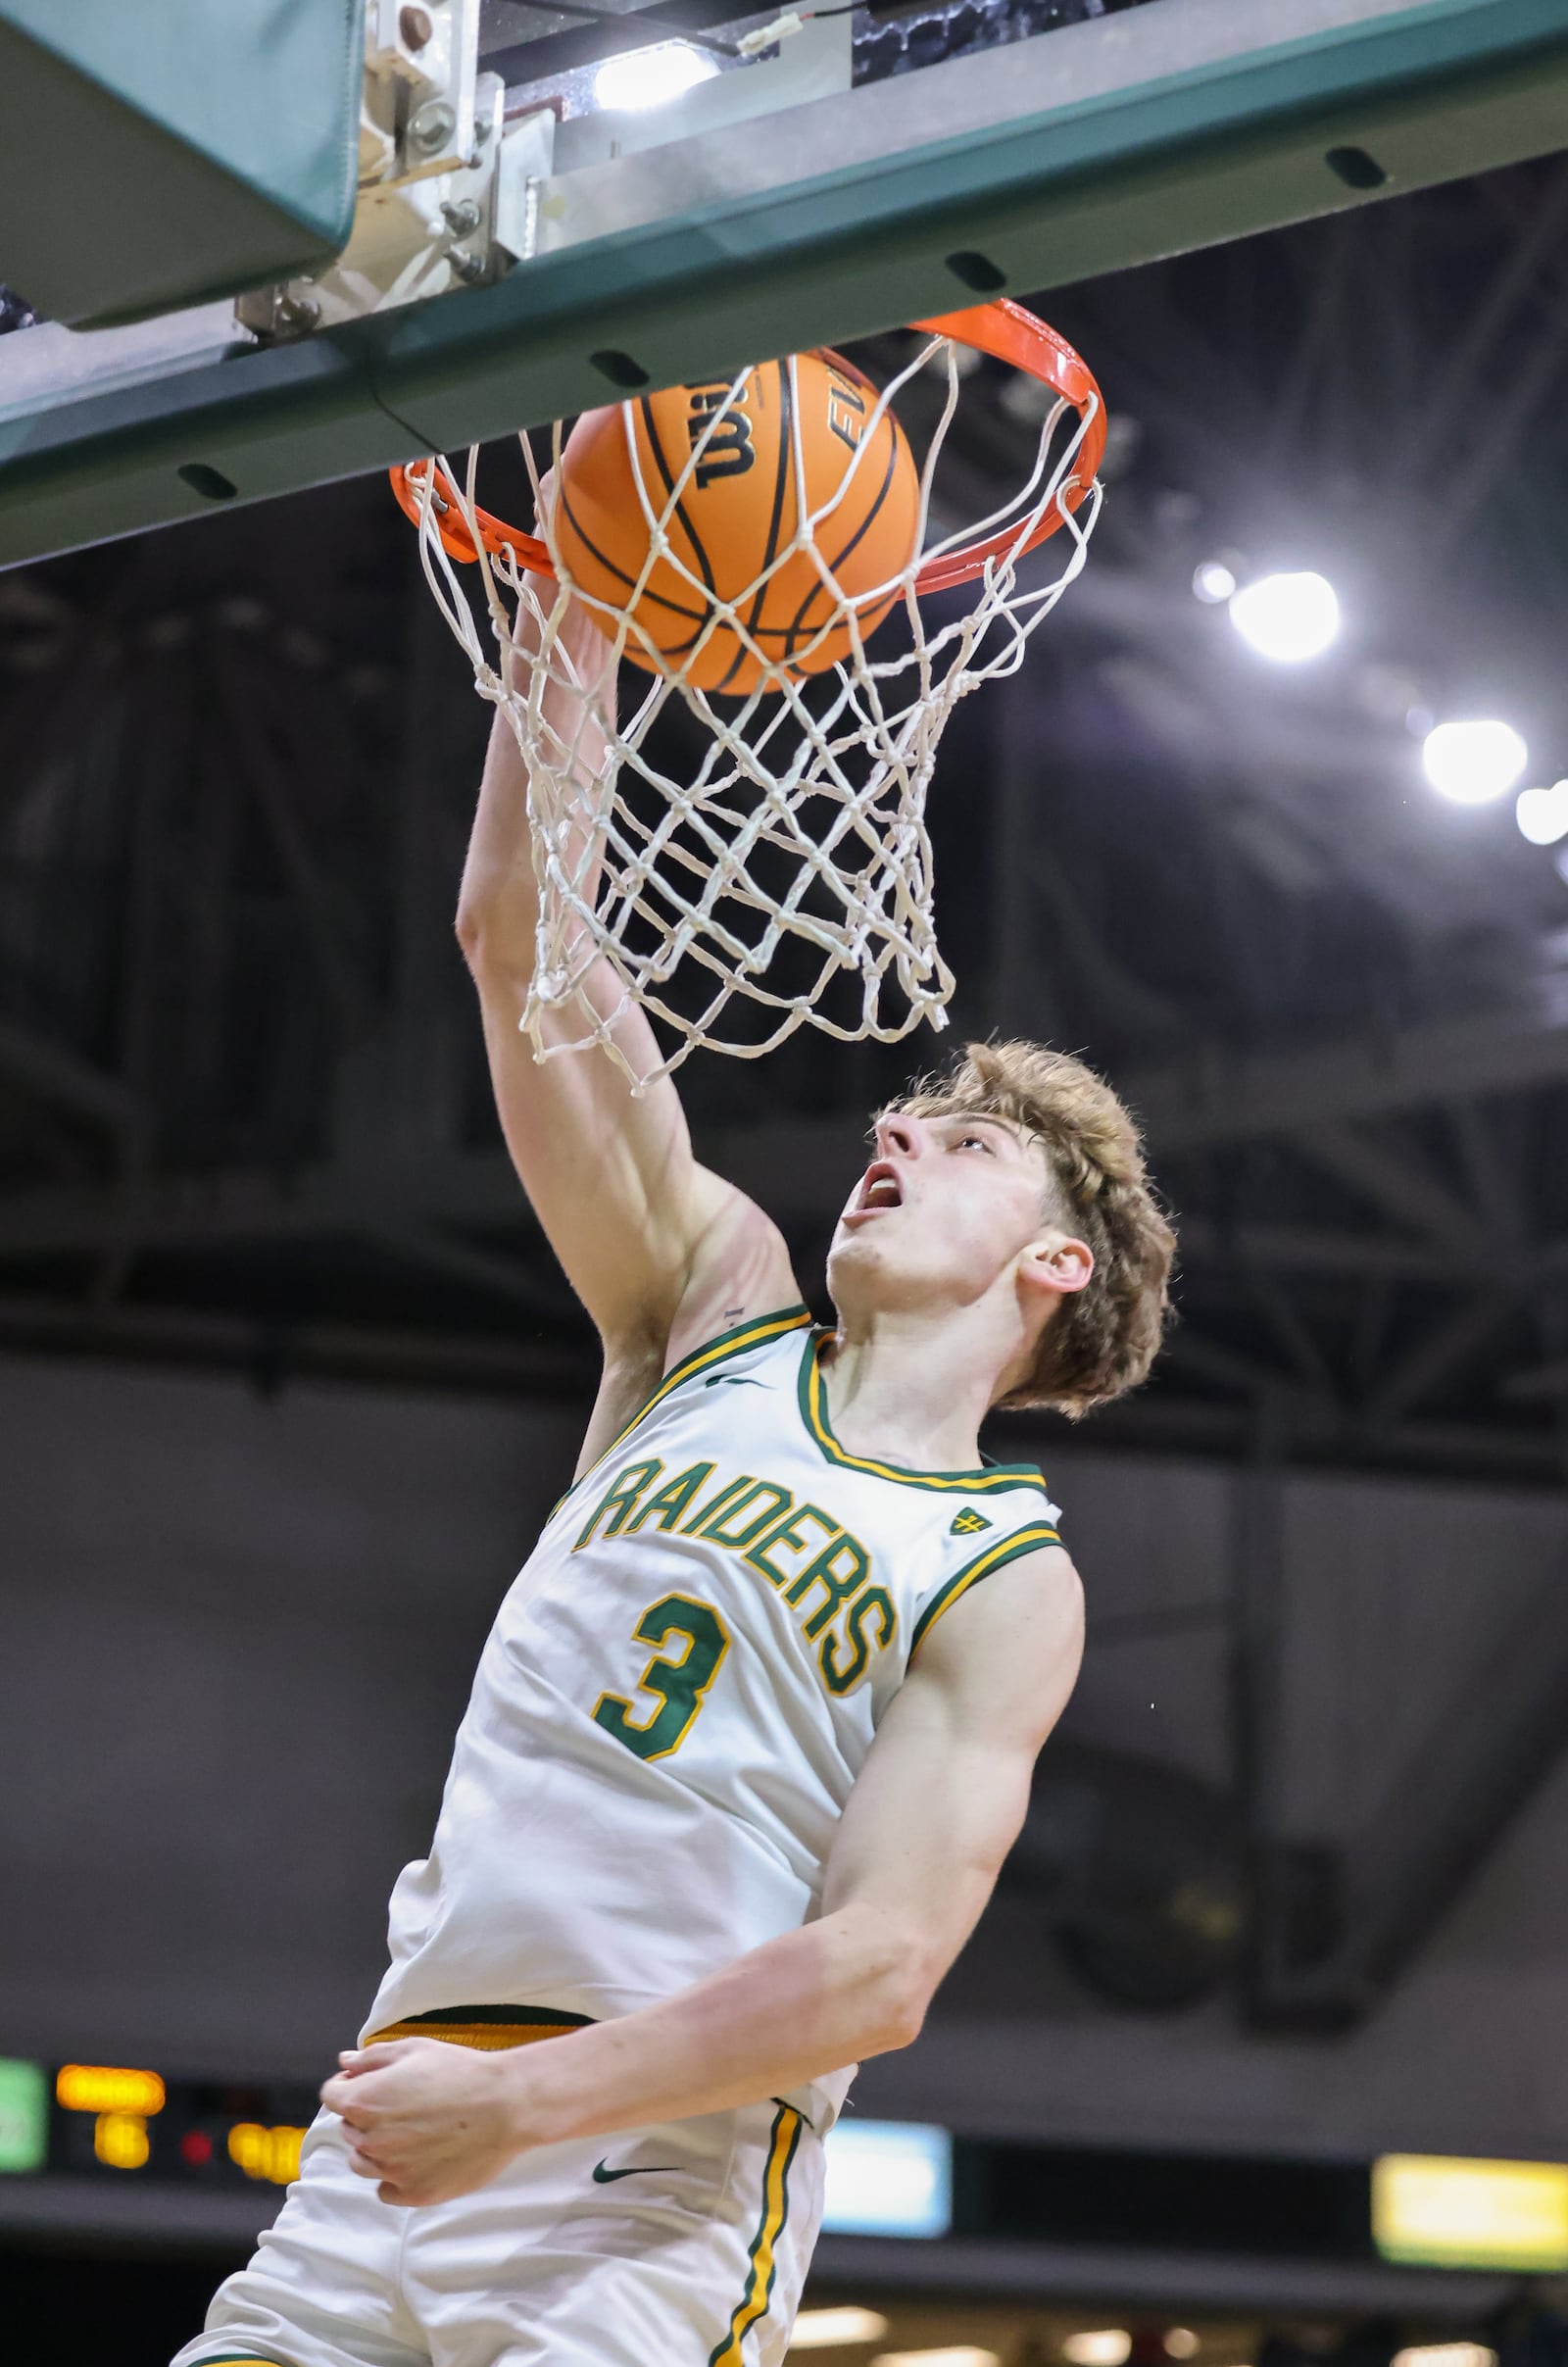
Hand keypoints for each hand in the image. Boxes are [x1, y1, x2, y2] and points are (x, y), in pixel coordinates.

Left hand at [320, 2038, 523, 2205]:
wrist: (505, 2105)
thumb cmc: (459, 2071)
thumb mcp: (414, 2050)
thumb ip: (372, 2058)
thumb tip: (345, 2062)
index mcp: (365, 2101)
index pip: (331, 2096)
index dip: (347, 2084)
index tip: (369, 2082)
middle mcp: (370, 2140)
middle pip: (348, 2129)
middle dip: (365, 2115)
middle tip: (401, 2103)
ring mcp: (390, 2171)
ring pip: (363, 2162)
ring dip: (375, 2147)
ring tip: (410, 2133)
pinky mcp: (413, 2194)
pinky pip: (386, 2189)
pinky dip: (395, 2175)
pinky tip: (419, 2157)